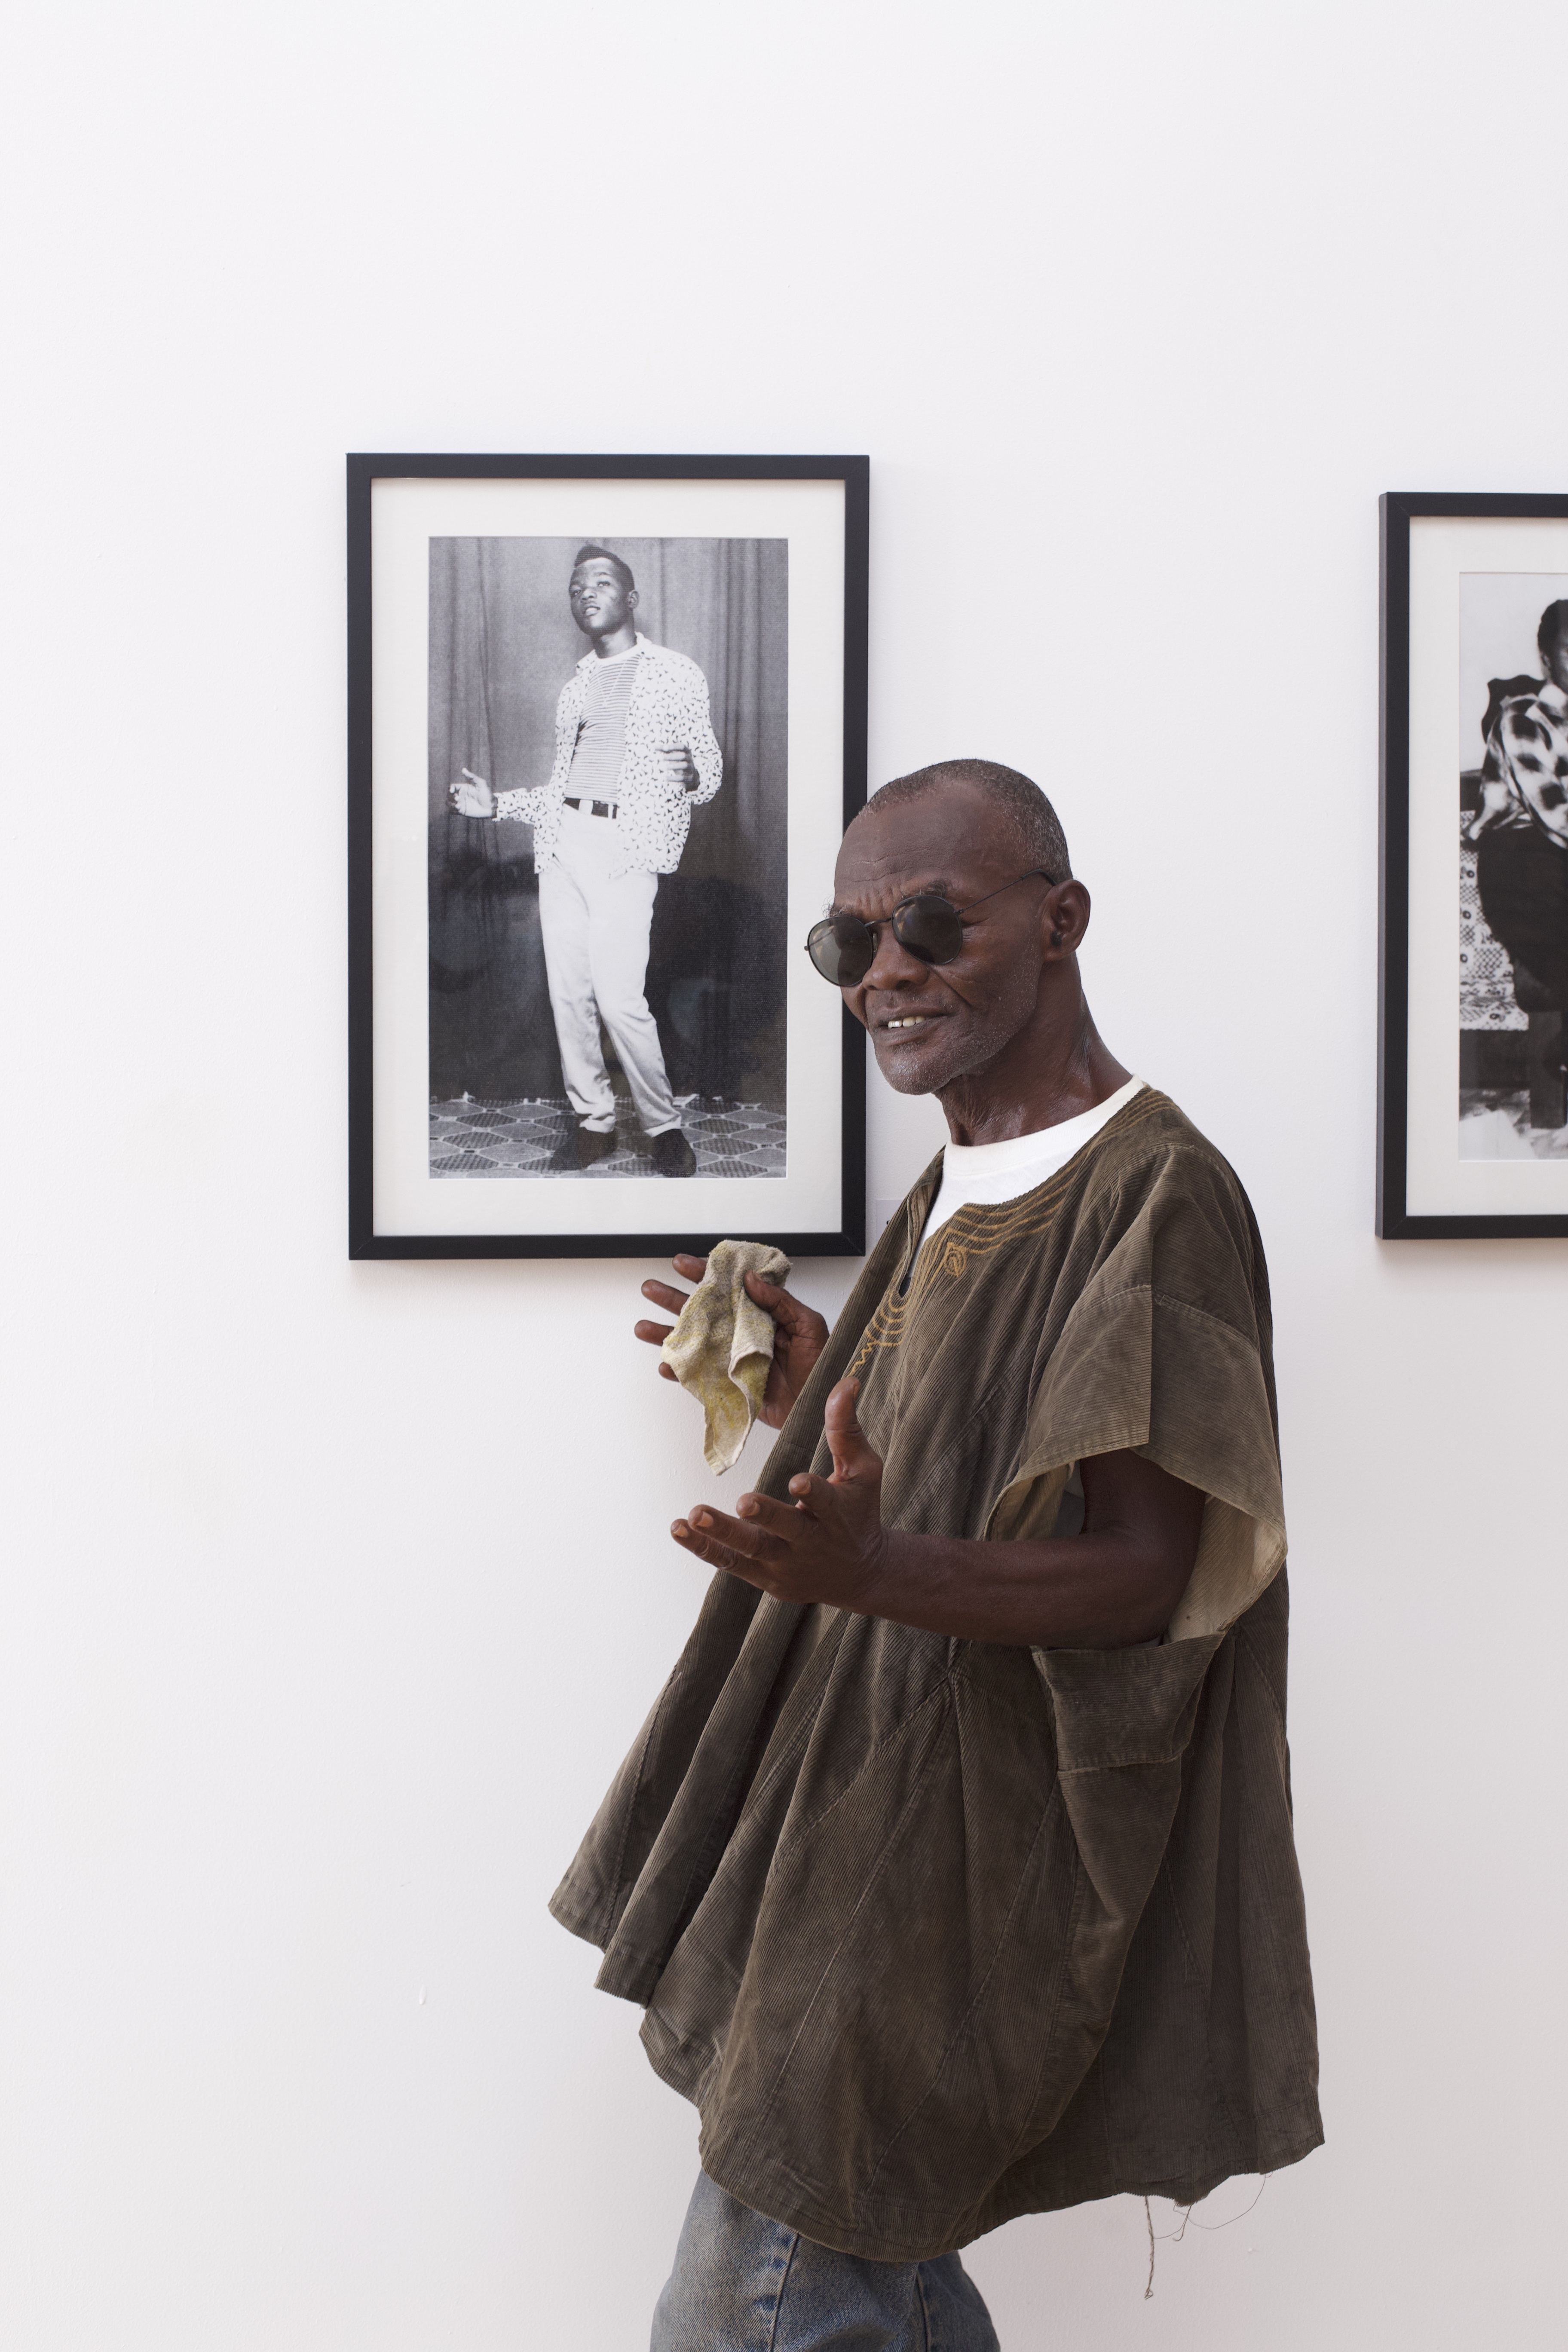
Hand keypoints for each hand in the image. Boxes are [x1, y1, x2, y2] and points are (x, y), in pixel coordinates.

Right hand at [448, 769, 493, 817]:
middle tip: (458, 798)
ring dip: (451, 804)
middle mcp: (461, 795)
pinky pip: (452, 811)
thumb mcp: (481, 783)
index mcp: (464, 788)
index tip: (452, 791)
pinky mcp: (462, 811)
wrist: (491, 807)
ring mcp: (461, 803)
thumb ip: (472, 776)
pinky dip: (453, 810)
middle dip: (451, 797)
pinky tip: (459, 809)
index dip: (451, 788)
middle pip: (449, 795)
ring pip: (449, 803)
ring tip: (458, 806)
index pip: (453, 787)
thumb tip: (463, 769)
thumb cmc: (487, 794)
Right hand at [635, 1253, 828, 1427]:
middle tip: (650, 1288)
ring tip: (643, 1327)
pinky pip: (698, 1377)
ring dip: (667, 1335)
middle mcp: (742, 1334)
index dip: (704, 1274)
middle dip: (673, 1299)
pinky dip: (680, 1373)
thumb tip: (750, 1278)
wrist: (822, 1406)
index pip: (728, 1288)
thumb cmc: (821, 1364)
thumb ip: (780, 1301)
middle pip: (702, 1312)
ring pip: (693, 1343)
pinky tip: (666, 1366)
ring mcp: (732, 1359)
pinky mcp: (728, 1384)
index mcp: (761, 1314)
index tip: (681, 1263)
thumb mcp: (808, 1325)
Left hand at [656, 746, 697, 792]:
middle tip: (660, 758)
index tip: (664, 748)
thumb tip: (653, 746)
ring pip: (684, 765)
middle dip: (671, 756)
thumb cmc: (679, 762)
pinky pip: (682, 778)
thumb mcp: (673, 755)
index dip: (673, 747)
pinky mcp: (689, 778)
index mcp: (686, 751)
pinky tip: (665, 778)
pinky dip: (673, 778)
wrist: (690, 777)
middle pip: (683, 756)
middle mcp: (690, 759)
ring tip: (663, 768)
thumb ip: (665, 750)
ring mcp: (690, 768)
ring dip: (674, 766)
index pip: (682, 746)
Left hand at [672, 1379, 887, 1607]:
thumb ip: (846, 1429)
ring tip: (693, 1515)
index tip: (798, 1482)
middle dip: (765, 1516)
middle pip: (785, 1529)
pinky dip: (702, 1547)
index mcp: (837, 1514)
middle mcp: (810, 1541)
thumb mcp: (863, 1471)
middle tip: (744, 1503)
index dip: (812, 1493)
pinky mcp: (762, 1576)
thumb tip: (846, 1381)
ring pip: (749, 1549)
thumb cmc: (858, 1513)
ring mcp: (784, 1562)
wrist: (859, 1574)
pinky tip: (678, 1529)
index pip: (825, 1502)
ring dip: (721, 1533)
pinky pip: (729, 1562)